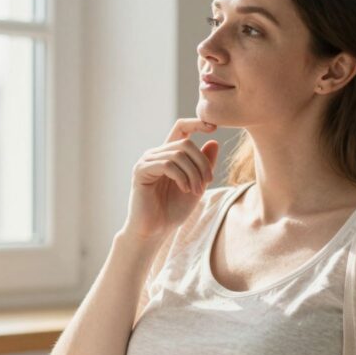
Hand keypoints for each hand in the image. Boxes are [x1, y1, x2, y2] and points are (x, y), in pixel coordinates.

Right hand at [121, 117, 220, 241]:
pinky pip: (168, 164)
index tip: (214, 127)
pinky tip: (185, 190)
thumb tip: (214, 142)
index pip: (181, 128)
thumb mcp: (196, 185)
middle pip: (186, 143)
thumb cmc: (173, 211)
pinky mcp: (141, 171)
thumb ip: (204, 166)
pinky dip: (182, 177)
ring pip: (179, 153)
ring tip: (196, 191)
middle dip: (202, 163)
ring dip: (194, 173)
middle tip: (207, 183)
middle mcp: (156, 154)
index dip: (197, 123)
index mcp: (169, 155)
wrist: (154, 231)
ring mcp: (147, 161)